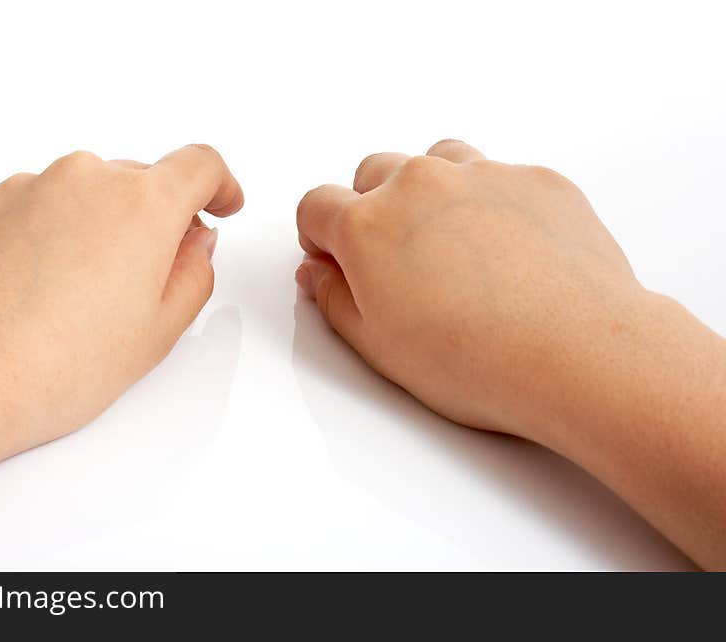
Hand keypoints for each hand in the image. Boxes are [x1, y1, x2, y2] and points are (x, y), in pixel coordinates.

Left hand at [0, 145, 241, 567]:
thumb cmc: (57, 366)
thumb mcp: (159, 331)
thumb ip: (194, 273)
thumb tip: (192, 243)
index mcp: (141, 205)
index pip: (199, 165)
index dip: (219, 185)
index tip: (221, 203)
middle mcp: (83, 178)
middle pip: (138, 181)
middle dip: (152, 220)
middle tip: (144, 279)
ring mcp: (24, 187)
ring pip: (81, 194)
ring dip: (93, 228)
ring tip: (75, 296)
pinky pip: (30, 207)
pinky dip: (43, 235)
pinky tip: (31, 289)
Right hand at [295, 139, 637, 437]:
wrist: (574, 352)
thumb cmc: (475, 359)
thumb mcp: (378, 346)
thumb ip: (334, 299)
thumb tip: (319, 273)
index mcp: (367, 225)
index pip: (316, 206)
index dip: (319, 234)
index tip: (333, 256)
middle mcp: (418, 184)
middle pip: (373, 172)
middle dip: (371, 207)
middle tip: (395, 258)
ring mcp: (482, 174)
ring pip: (435, 161)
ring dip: (430, 191)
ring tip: (450, 245)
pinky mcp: (536, 179)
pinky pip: (499, 176)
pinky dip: (491, 203)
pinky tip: (509, 252)